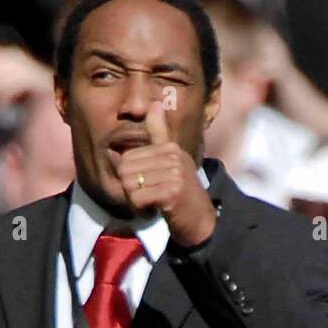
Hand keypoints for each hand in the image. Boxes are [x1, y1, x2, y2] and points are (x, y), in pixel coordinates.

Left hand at [117, 101, 215, 246]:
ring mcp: (174, 174)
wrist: (202, 223)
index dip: (132, 178)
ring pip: (129, 186)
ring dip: (137, 202)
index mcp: (170, 148)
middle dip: (132, 191)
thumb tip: (154, 104)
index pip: (127, 158)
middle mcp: (173, 157)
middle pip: (125, 171)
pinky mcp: (171, 192)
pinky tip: (156, 213)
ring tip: (155, 205)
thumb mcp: (171, 160)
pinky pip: (137, 199)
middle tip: (151, 199)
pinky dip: (141, 211)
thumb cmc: (182, 193)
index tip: (150, 187)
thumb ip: (160, 134)